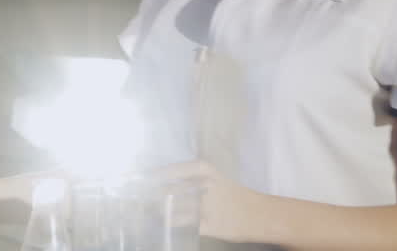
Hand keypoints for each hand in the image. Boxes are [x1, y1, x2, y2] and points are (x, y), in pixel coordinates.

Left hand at [146, 160, 267, 243]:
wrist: (263, 215)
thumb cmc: (235, 195)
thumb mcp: (214, 180)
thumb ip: (190, 180)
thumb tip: (159, 180)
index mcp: (205, 170)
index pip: (171, 171)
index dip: (151, 175)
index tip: (133, 178)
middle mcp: (204, 186)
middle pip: (168, 191)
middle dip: (150, 196)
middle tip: (134, 197)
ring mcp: (207, 207)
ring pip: (173, 209)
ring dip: (158, 211)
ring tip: (145, 211)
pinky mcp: (211, 225)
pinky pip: (184, 225)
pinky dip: (171, 224)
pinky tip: (163, 223)